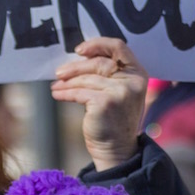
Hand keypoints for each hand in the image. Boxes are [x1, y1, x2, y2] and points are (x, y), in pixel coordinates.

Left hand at [53, 37, 146, 169]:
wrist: (116, 149)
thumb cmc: (114, 120)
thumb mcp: (119, 92)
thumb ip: (109, 74)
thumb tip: (79, 59)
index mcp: (138, 74)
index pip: (119, 47)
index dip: (97, 44)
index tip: (79, 50)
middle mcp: (132, 81)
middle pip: (98, 63)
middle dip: (75, 67)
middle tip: (59, 72)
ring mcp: (120, 92)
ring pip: (86, 79)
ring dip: (67, 82)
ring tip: (57, 86)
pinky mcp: (106, 103)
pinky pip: (79, 92)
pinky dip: (66, 93)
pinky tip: (58, 94)